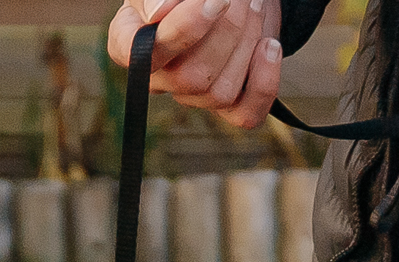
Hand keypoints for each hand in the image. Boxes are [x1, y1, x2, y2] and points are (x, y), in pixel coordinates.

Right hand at [107, 0, 288, 124]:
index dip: (179, 33)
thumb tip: (160, 12)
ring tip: (252, 6)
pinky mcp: (230, 106)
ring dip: (246, 42)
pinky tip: (270, 46)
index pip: (137, 55)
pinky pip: (247, 114)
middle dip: (226, 31)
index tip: (213, 0)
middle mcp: (159, 77)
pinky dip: (264, 82)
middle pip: (188, 78)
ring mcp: (194, 96)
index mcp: (129, 43)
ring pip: (219, 93)